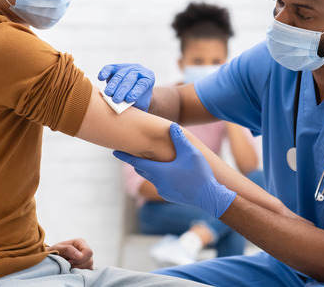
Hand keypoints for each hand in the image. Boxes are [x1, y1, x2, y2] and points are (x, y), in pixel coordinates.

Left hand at [47, 238, 93, 269]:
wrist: (52, 259)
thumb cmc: (53, 252)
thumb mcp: (57, 248)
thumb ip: (68, 249)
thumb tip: (80, 255)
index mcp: (81, 242)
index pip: (88, 252)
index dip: (80, 259)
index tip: (69, 261)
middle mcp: (86, 250)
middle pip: (89, 261)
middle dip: (77, 264)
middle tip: (67, 263)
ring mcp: (87, 259)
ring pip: (89, 267)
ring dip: (77, 268)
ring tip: (68, 266)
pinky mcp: (86, 267)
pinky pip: (87, 272)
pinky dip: (78, 272)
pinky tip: (72, 269)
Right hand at [97, 63, 153, 110]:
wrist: (134, 92)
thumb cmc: (138, 100)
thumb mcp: (140, 103)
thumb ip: (134, 104)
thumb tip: (123, 107)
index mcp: (148, 78)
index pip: (142, 84)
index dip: (135, 91)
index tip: (128, 99)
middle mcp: (138, 70)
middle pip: (129, 79)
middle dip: (122, 90)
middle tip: (116, 100)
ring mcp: (127, 67)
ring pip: (119, 75)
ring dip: (113, 85)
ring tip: (108, 94)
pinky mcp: (116, 67)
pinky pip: (109, 68)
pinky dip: (105, 73)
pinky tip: (101, 78)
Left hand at [113, 123, 235, 218]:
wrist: (209, 198)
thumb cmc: (199, 174)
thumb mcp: (191, 153)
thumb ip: (179, 139)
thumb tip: (171, 126)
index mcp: (159, 171)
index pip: (136, 161)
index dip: (124, 156)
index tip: (114, 151)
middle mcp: (158, 182)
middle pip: (142, 169)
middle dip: (137, 160)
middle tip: (133, 152)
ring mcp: (163, 190)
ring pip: (152, 177)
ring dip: (151, 168)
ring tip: (153, 160)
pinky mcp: (169, 195)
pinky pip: (161, 183)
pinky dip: (161, 176)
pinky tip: (170, 172)